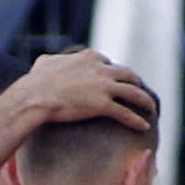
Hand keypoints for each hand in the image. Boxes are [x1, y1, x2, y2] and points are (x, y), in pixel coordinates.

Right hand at [1, 45, 155, 134]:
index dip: (112, 71)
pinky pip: (125, 113)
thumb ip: (51, 61)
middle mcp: (101, 69)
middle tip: (139, 90)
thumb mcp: (44, 63)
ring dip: (144, 100)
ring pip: (133, 92)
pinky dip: (136, 120)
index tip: (114, 79)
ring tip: (150, 107)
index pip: (107, 62)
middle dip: (135, 82)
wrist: (34, 97)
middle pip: (127, 74)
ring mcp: (104, 87)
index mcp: (88, 57)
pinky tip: (144, 127)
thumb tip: (46, 62)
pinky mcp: (103, 105)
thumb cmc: (35, 83)